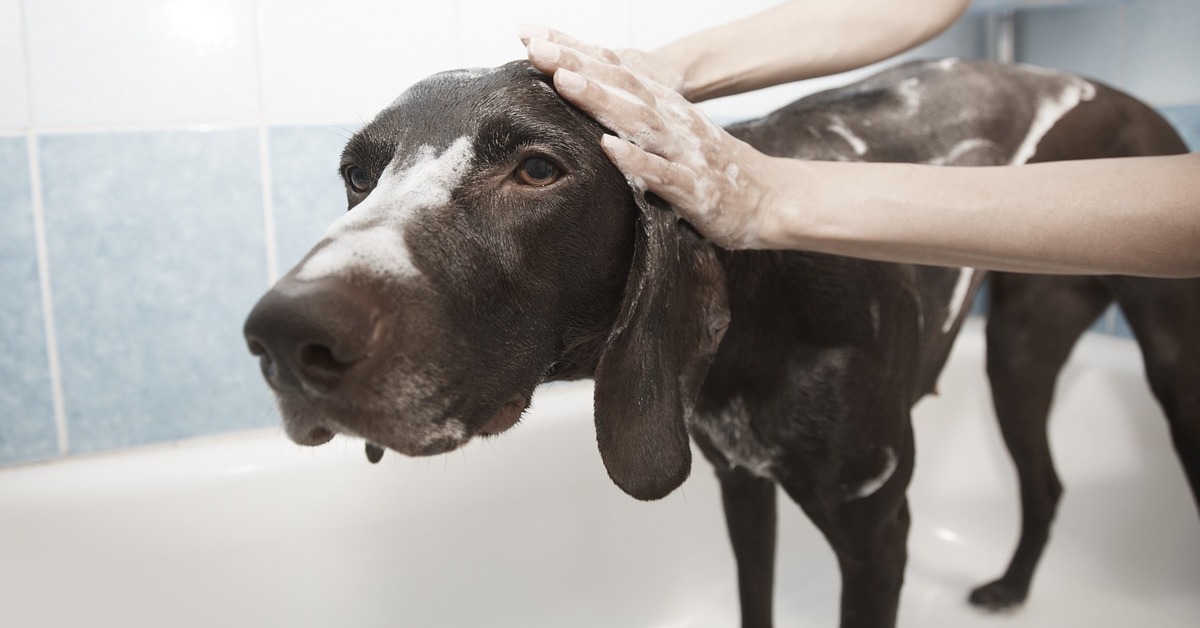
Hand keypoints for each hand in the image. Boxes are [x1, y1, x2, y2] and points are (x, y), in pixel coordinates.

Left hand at [519, 26, 773, 248]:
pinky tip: (608, 148)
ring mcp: (683, 152)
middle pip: (621, 85)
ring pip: (639, 121)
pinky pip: (662, 174)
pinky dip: (636, 160)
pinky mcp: (694, 188)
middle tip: (536, 47)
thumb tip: (584, 100)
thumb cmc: (711, 168)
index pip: (613, 70)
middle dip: (577, 64)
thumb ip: (633, 116)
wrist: (769, 198)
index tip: (530, 35)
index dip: (574, 50)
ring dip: (601, 100)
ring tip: (565, 82)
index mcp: (662, 106)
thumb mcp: (670, 133)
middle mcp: (672, 120)